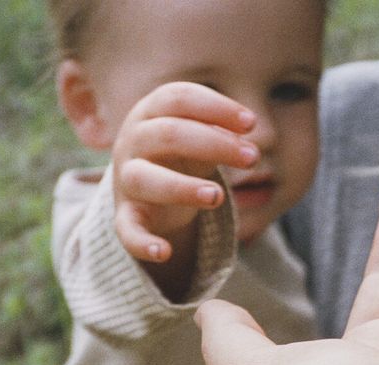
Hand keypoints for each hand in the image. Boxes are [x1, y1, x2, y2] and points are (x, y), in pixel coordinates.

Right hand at [110, 81, 258, 263]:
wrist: (144, 190)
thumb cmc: (179, 155)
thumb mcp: (200, 138)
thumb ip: (221, 133)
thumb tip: (248, 136)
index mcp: (151, 113)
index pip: (178, 97)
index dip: (216, 108)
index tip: (251, 124)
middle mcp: (132, 141)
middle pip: (168, 133)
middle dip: (213, 144)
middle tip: (252, 157)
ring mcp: (126, 180)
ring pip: (146, 179)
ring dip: (182, 187)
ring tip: (218, 197)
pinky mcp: (125, 216)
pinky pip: (127, 231)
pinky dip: (143, 243)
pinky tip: (165, 252)